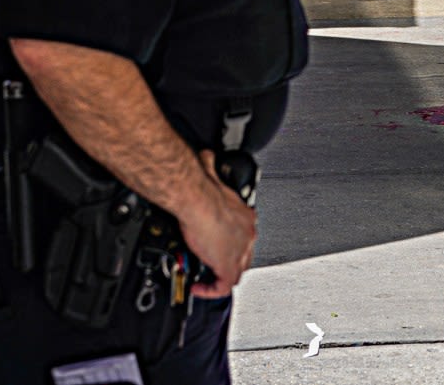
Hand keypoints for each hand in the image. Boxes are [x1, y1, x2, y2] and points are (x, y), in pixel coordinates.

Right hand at [181, 150, 256, 298]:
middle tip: (208, 263)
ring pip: (236, 273)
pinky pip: (223, 287)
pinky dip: (211, 289)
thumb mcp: (210, 174)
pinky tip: (198, 286)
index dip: (230, 244)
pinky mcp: (227, 267)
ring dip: (219, 277)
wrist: (196, 199)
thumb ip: (209, 166)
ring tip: (204, 276)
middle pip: (242, 256)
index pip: (243, 236)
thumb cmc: (202, 189)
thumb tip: (205, 155)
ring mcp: (239, 252)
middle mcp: (247, 234)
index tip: (214, 246)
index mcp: (245, 216)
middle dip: (226, 262)